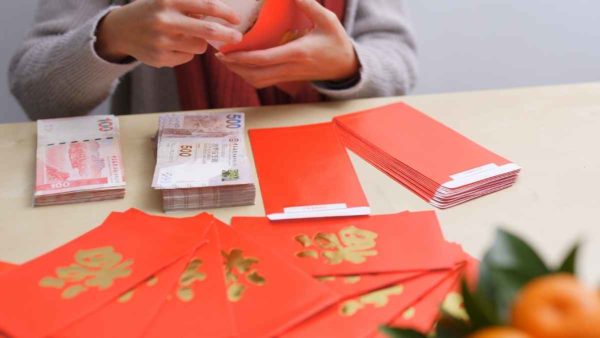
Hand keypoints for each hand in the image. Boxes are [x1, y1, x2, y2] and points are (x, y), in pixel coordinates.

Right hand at [96, 0, 242, 67]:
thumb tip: (222, 13)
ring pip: (199, 46)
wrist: (120, 29)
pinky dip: (186, 52)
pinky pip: (187, 58)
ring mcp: (162, 41)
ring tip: (186, 36)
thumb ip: (191, 5)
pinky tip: (171, 46)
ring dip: (200, 42)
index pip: (206, 5)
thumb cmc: (152, 11)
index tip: (237, 19)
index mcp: (168, 0)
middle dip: (227, 34)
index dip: (226, 13)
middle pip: (207, 30)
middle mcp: (165, 20)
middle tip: (237, 37)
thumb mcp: (167, 0)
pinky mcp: (160, 58)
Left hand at [217, 0, 358, 88]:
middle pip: (256, 74)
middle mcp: (290, 68)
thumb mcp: (327, 21)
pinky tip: (241, 65)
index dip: (243, 56)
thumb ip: (309, 5)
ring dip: (240, 73)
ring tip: (226, 60)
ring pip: (258, 81)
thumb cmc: (336, 42)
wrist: (346, 67)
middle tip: (219, 55)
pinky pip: (264, 82)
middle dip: (235, 67)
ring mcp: (288, 76)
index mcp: (297, 53)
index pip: (264, 58)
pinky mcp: (288, 79)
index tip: (228, 50)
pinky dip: (249, 76)